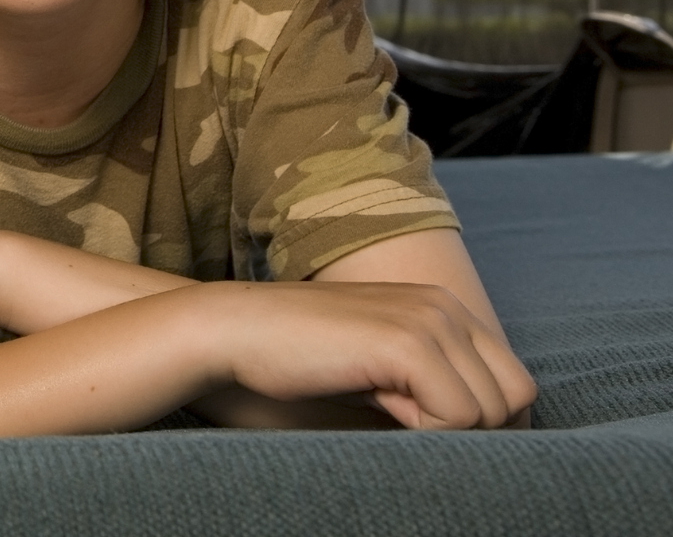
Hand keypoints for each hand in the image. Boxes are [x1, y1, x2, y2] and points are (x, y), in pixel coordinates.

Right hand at [203, 280, 536, 429]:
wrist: (233, 330)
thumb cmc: (297, 361)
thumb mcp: (380, 372)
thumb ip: (430, 388)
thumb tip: (483, 443)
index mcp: (441, 308)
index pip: (513, 383)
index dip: (486, 425)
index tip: (434, 436)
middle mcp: (445, 307)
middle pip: (518, 397)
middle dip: (479, 432)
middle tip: (414, 432)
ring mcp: (429, 320)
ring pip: (495, 411)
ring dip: (449, 433)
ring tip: (390, 417)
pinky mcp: (407, 343)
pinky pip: (460, 416)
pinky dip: (429, 433)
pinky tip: (381, 412)